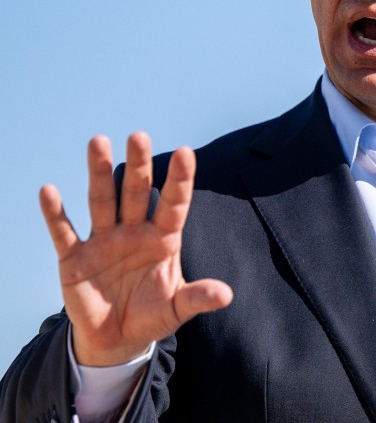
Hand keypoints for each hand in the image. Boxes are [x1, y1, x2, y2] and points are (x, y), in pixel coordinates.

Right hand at [39, 132, 232, 365]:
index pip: (174, 203)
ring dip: (98, 173)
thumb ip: (197, 298)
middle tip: (139, 136)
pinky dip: (55, 213)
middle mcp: (134, 232)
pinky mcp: (75, 258)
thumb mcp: (176, 309)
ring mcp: (104, 241)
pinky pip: (64, 232)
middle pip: (136, 192)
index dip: (180, 179)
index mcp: (163, 239)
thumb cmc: (151, 316)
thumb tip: (226, 295)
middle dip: (138, 165)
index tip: (186, 151)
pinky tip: (49, 191)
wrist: (116, 339)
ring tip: (98, 141)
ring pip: (102, 201)